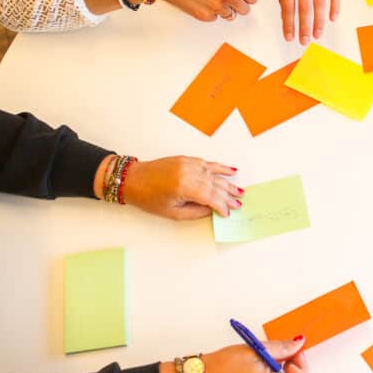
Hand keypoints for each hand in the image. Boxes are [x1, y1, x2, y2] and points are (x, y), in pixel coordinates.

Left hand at [124, 157, 243, 218]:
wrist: (133, 179)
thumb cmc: (148, 197)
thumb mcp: (172, 212)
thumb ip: (196, 212)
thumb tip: (212, 210)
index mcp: (184, 187)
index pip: (211, 197)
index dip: (222, 205)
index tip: (228, 212)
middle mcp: (188, 173)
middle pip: (215, 185)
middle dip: (228, 195)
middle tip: (239, 202)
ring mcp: (188, 164)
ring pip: (214, 174)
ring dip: (228, 183)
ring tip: (239, 190)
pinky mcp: (186, 159)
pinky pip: (207, 163)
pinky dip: (220, 167)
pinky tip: (231, 171)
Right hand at [160, 337, 308, 372]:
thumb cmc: (224, 365)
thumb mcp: (256, 350)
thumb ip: (281, 348)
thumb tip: (298, 344)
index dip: (302, 370)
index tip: (295, 354)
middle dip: (296, 369)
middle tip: (288, 353)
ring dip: (288, 372)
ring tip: (274, 357)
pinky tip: (269, 364)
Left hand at [273, 0, 339, 43]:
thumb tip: (285, 11)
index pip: (287, 3)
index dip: (288, 22)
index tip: (289, 36)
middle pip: (304, 5)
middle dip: (303, 26)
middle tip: (304, 41)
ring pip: (320, 1)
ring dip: (319, 20)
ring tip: (317, 34)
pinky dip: (335, 6)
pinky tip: (332, 18)